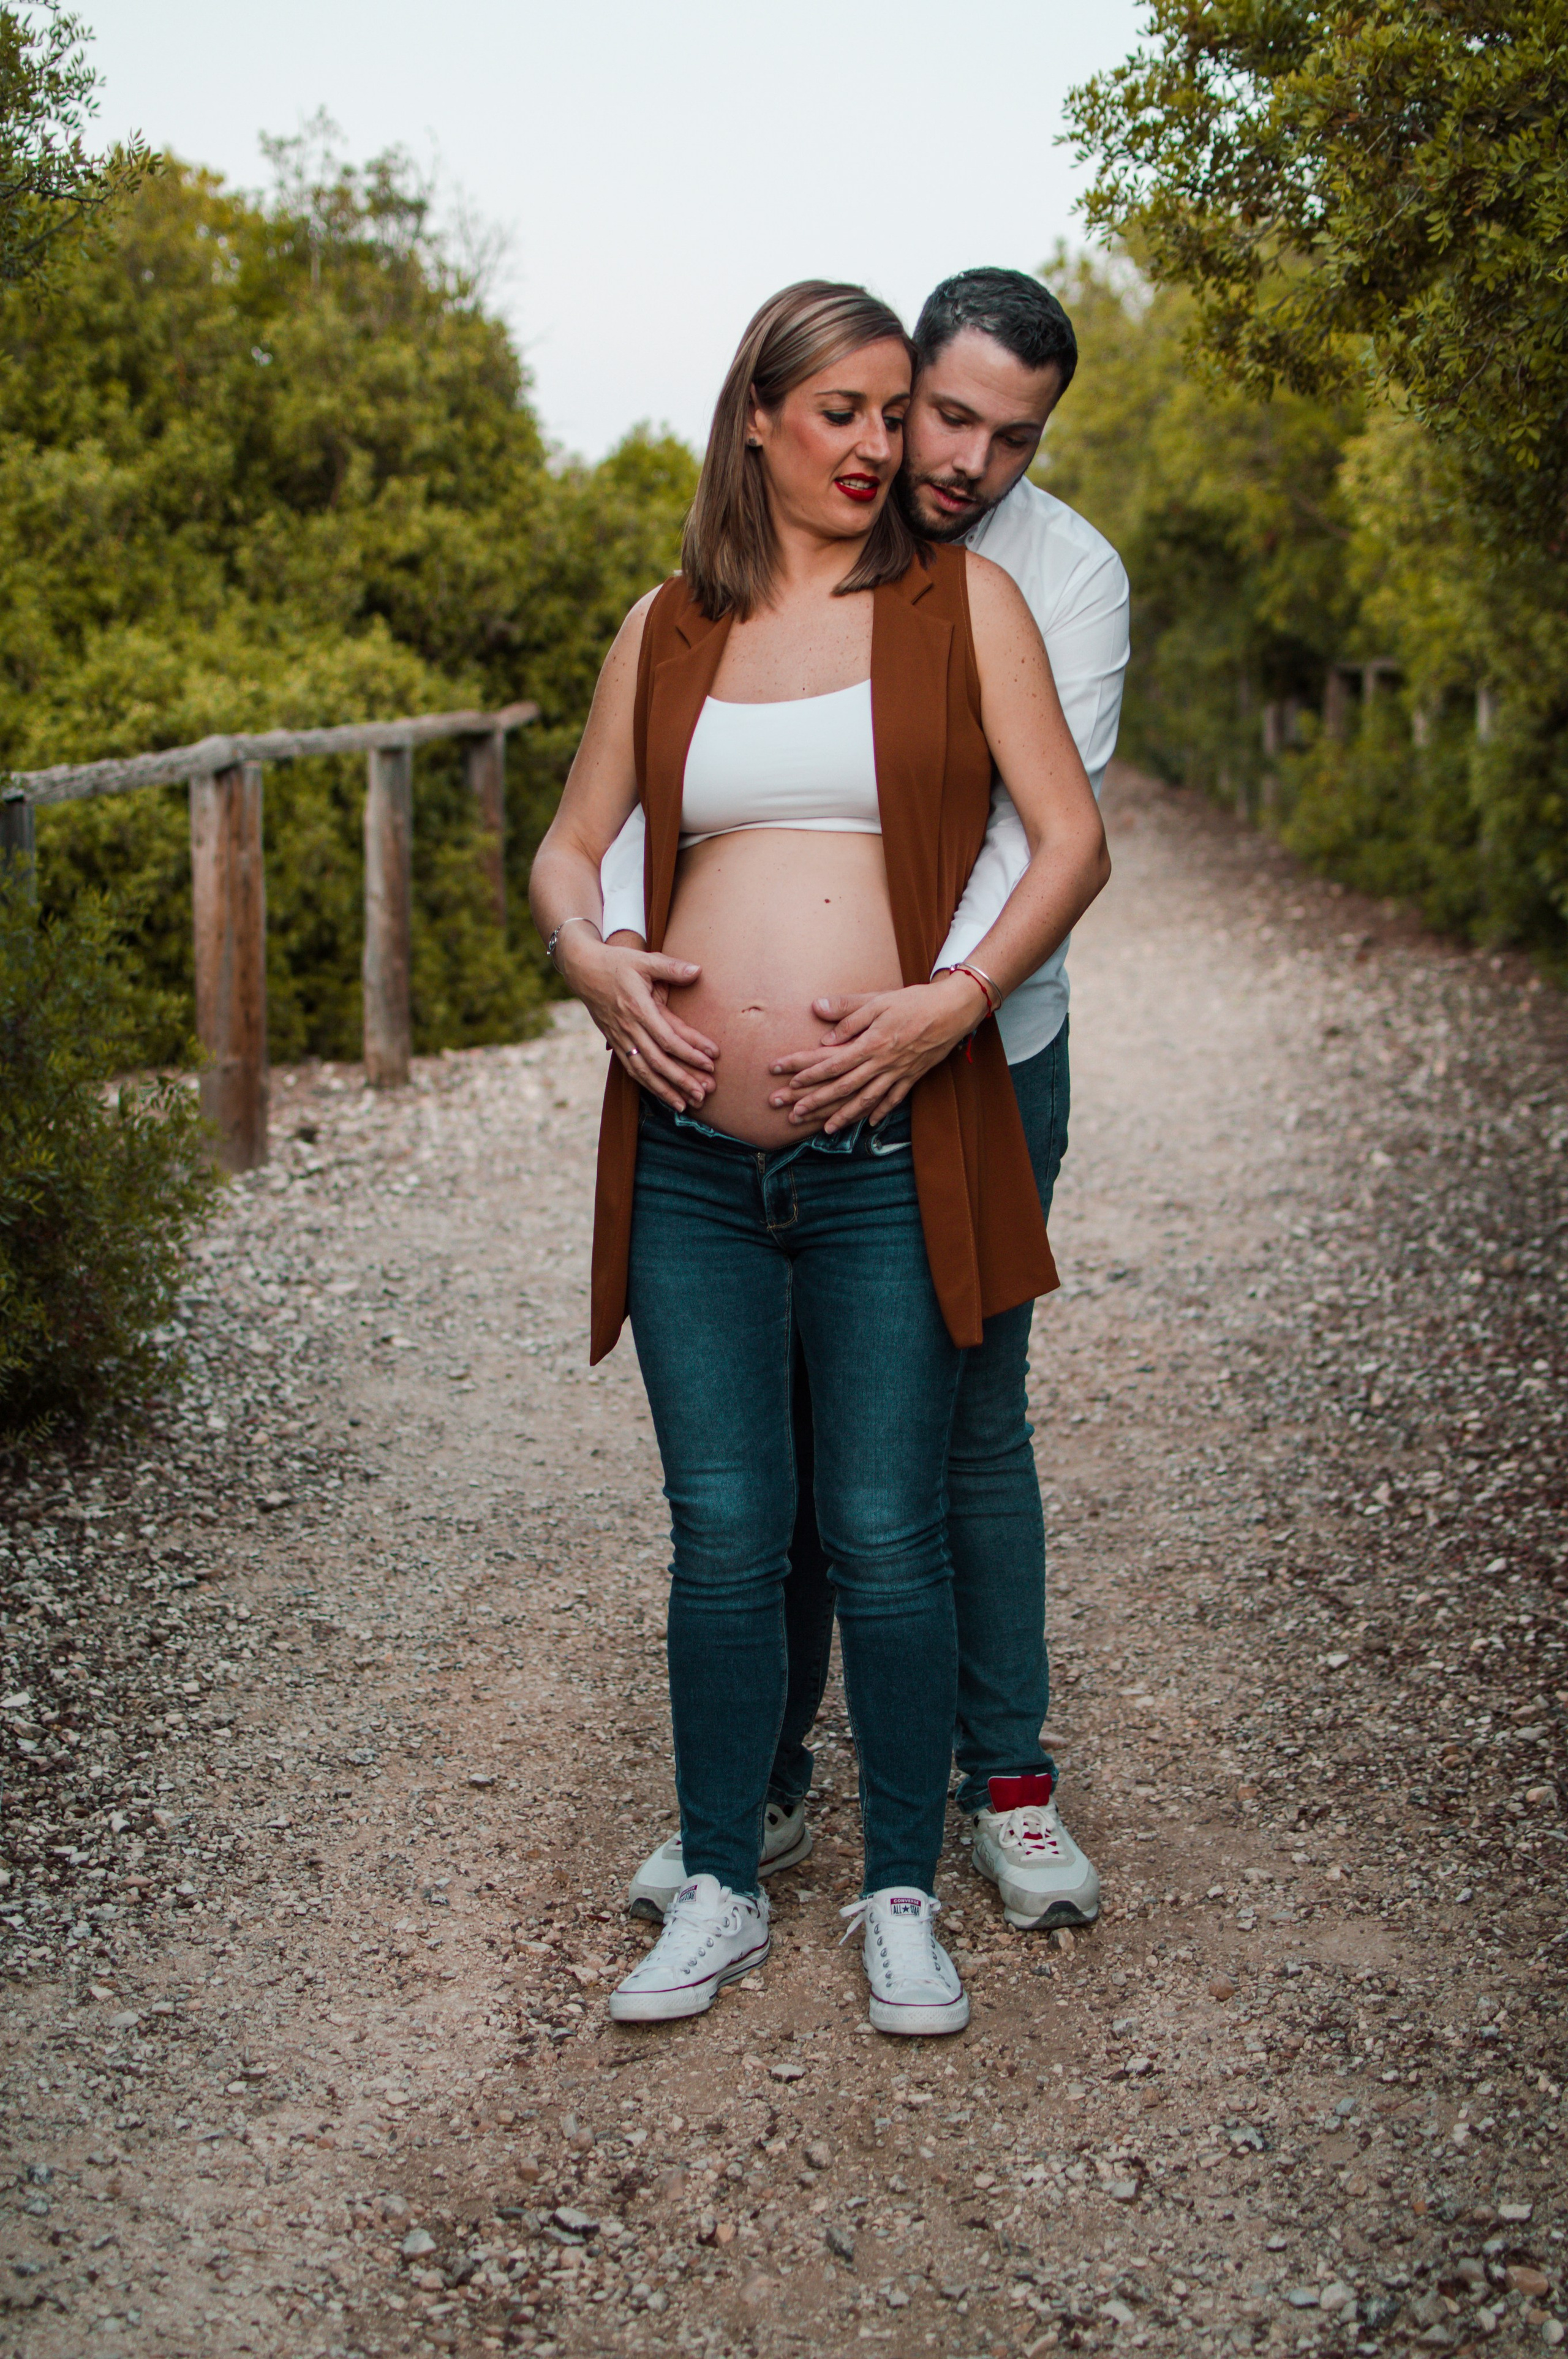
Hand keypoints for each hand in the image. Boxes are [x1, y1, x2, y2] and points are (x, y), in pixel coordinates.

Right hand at [558, 932, 718, 1110]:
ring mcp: (619, 1037)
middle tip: (704, 1093)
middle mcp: (628, 1027)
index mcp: (638, 1008)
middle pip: (658, 1061)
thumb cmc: (616, 962)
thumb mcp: (643, 960)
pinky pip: (632, 1068)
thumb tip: (697, 971)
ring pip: (643, 1071)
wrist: (582, 970)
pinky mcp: (614, 1042)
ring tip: (685, 1105)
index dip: (690, 1052)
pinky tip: (662, 1095)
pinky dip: (647, 1084)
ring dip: (665, 1090)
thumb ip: (671, 967)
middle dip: (682, 1080)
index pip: (668, 1038)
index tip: (711, 1061)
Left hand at [766, 972, 986, 1131]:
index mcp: (870, 1043)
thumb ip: (848, 1011)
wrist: (955, 1010)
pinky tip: (869, 1123)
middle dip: (816, 1102)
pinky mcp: (913, 1077)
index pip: (832, 1062)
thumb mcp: (878, 1000)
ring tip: (824, 1130)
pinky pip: (893, 1100)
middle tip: (792, 1114)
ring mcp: (898, 1073)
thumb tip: (818, 1012)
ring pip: (866, 1101)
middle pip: (843, 1087)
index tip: (786, 1081)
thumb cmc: (915, 1001)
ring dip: (843, 1117)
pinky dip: (880, 1113)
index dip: (807, 1073)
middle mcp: (882, 1063)